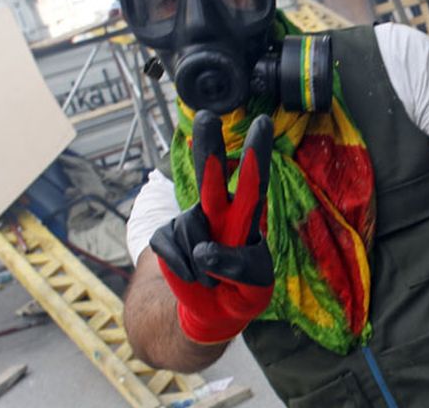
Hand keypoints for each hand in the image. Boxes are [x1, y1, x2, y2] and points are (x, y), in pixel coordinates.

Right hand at [150, 110, 274, 343]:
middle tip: (206, 116)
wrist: (214, 312)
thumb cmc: (243, 292)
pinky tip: (192, 277)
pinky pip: (170, 248)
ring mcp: (190, 221)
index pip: (253, 182)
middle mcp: (217, 211)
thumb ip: (238, 268)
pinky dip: (183, 269)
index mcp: (246, 217)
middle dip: (208, 145)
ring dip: (200, 264)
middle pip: (210, 174)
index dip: (257, 153)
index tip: (262, 124)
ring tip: (211, 281)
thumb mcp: (256, 288)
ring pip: (189, 229)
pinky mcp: (167, 236)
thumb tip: (204, 250)